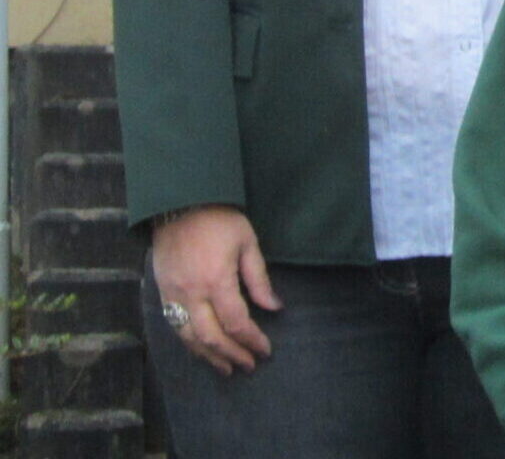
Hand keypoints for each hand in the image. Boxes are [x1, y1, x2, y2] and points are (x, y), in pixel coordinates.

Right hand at [151, 205, 280, 374]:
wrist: (178, 205)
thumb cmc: (219, 220)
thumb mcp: (247, 243)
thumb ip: (259, 279)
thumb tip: (274, 307)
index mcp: (216, 280)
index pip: (236, 322)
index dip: (252, 340)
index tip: (265, 350)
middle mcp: (191, 294)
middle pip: (211, 337)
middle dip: (232, 354)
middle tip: (249, 365)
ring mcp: (173, 296)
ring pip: (189, 338)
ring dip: (209, 356)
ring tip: (227, 368)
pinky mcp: (162, 294)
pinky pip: (174, 328)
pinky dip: (190, 344)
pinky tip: (203, 350)